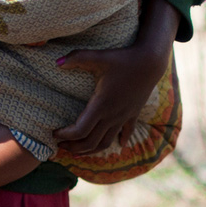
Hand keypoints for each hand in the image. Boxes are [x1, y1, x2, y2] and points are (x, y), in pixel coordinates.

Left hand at [54, 0, 176, 153]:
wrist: (151, 61)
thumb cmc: (123, 58)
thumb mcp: (98, 56)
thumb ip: (77, 58)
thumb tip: (56, 63)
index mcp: (101, 105)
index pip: (80, 130)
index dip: (65, 135)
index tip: (54, 133)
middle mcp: (112, 115)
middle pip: (90, 142)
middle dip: (73, 147)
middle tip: (60, 145)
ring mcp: (124, 117)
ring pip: (106, 143)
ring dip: (90, 150)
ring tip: (78, 149)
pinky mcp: (133, 114)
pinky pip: (125, 133)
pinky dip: (119, 141)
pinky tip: (119, 144)